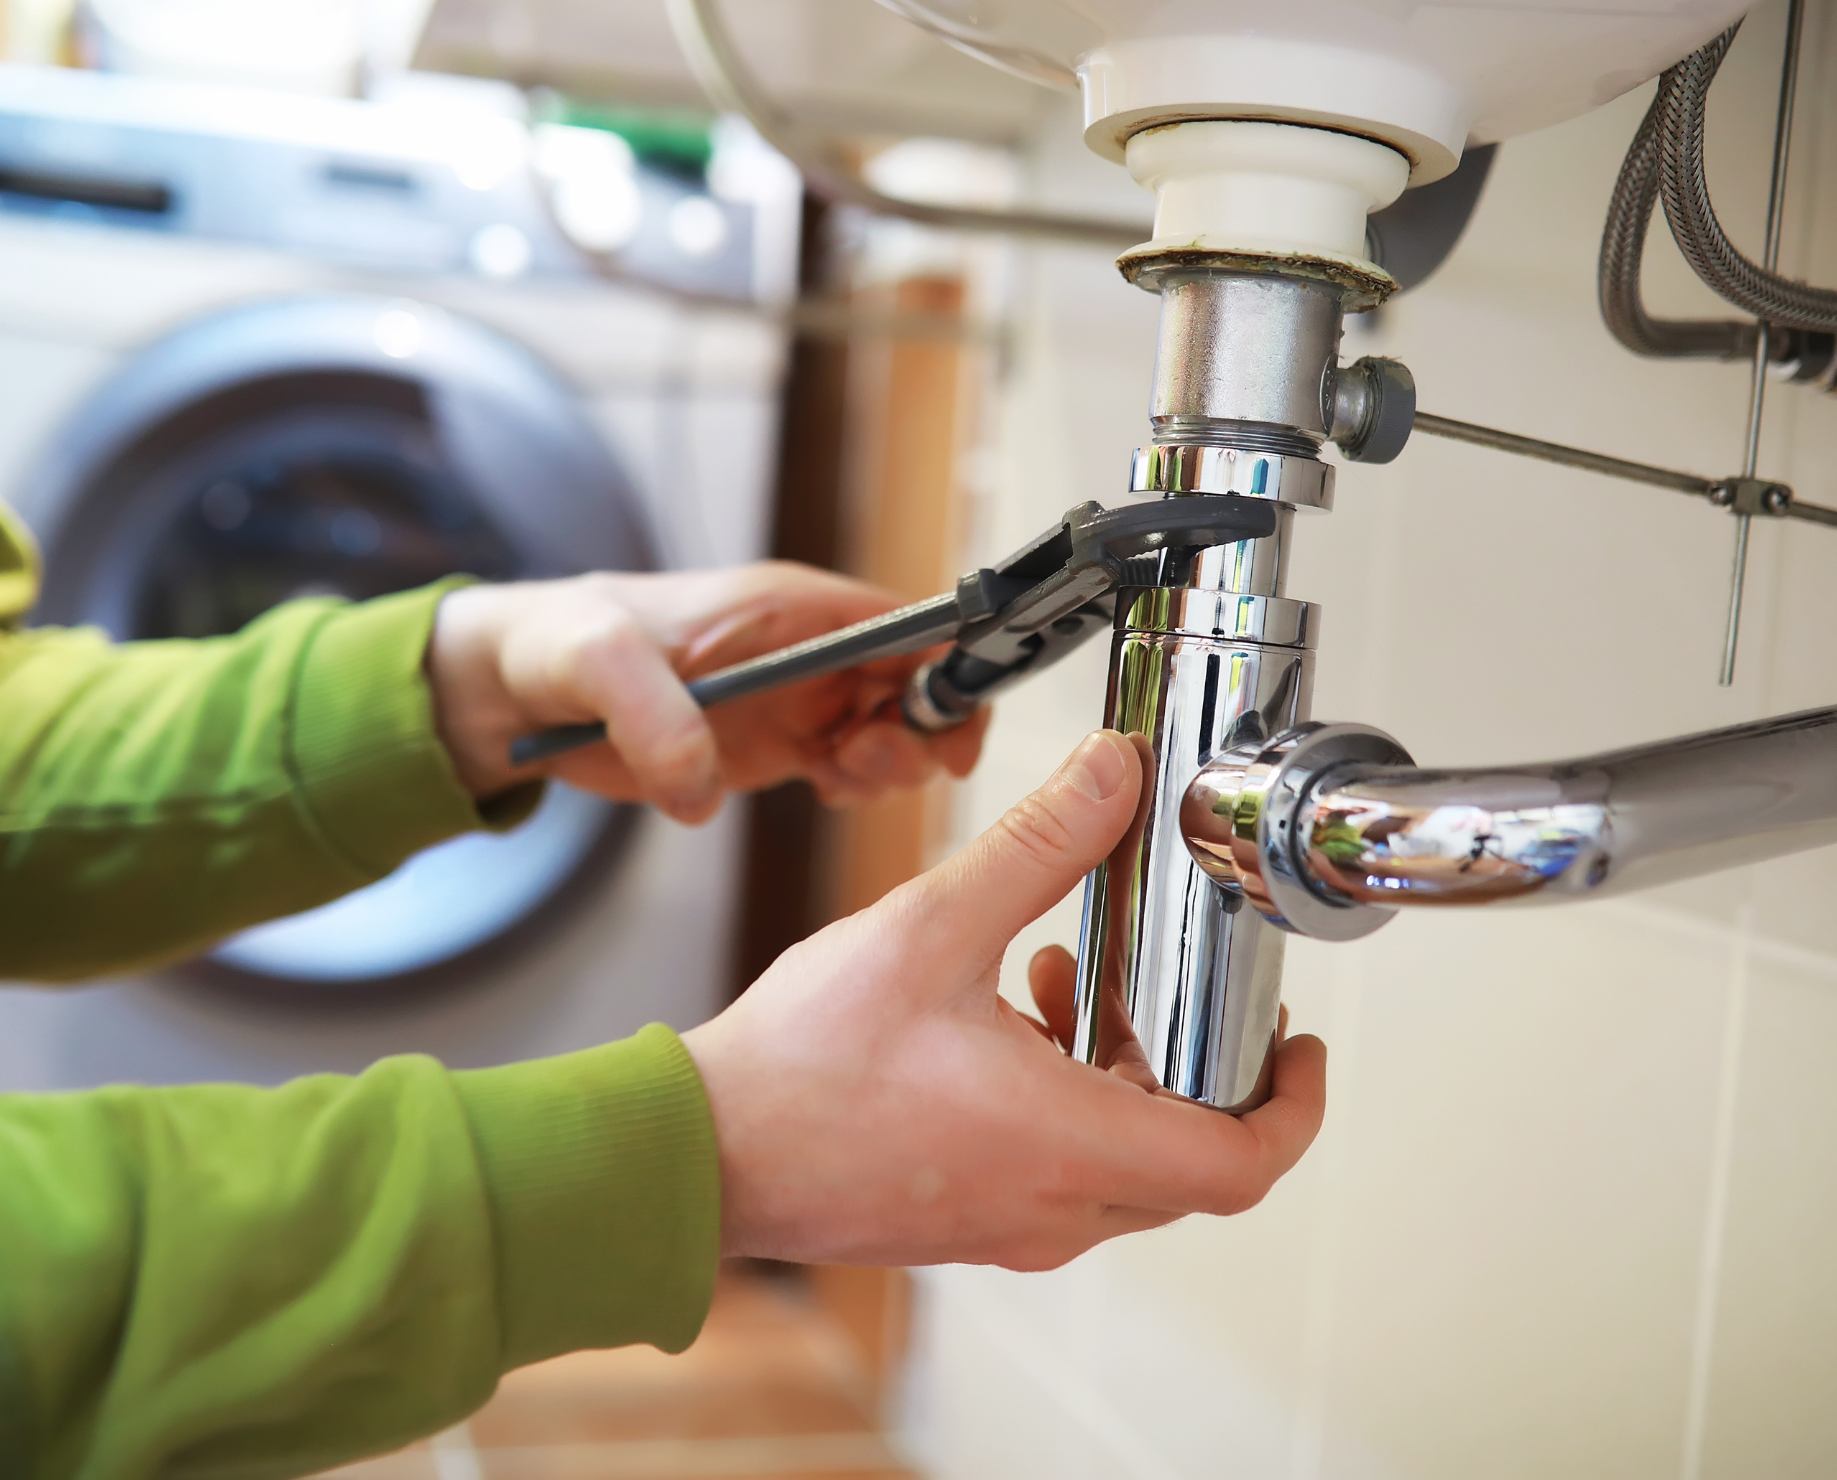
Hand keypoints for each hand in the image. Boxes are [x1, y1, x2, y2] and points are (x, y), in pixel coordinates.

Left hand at [427, 563, 987, 818]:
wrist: (515, 690)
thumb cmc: (558, 643)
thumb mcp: (595, 661)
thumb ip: (651, 715)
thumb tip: (702, 787)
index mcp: (787, 605)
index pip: (906, 622)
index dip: (948, 665)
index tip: (950, 723)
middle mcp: (808, 649)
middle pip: (918, 682)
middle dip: (923, 729)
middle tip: (864, 763)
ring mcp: (796, 700)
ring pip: (894, 731)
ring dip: (889, 764)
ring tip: (836, 778)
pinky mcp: (775, 746)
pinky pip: (849, 767)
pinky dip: (855, 786)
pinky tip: (823, 791)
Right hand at [682, 730, 1326, 1268]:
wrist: (698, 1153)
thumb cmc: (802, 1067)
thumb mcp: (932, 927)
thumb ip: (1037, 846)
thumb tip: (1114, 775)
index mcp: (1065, 1143)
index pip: (1240, 1163)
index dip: (1294, 1107)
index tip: (1299, 1049)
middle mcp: (1050, 1205)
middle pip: (1189, 1159)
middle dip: (1198, 1065)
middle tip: (1178, 990)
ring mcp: (1006, 1223)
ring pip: (1121, 1164)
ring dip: (1122, 1072)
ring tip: (1068, 978)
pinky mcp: (964, 1219)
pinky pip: (1057, 1172)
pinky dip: (1065, 1097)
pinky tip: (1004, 1015)